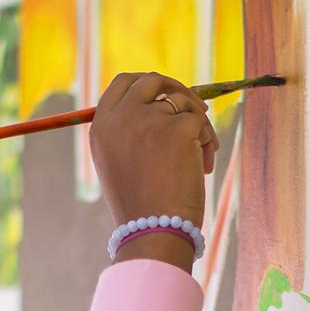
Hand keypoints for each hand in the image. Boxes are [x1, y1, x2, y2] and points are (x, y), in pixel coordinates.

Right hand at [89, 72, 216, 232]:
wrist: (153, 230)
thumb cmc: (141, 206)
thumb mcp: (121, 163)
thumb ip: (132, 130)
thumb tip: (167, 103)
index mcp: (102, 125)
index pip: (124, 83)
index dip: (148, 83)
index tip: (166, 92)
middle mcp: (122, 116)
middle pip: (152, 80)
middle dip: (177, 88)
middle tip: (195, 108)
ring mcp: (149, 119)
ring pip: (183, 104)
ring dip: (197, 127)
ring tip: (197, 160)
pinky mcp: (177, 127)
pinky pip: (201, 121)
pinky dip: (207, 142)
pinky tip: (202, 167)